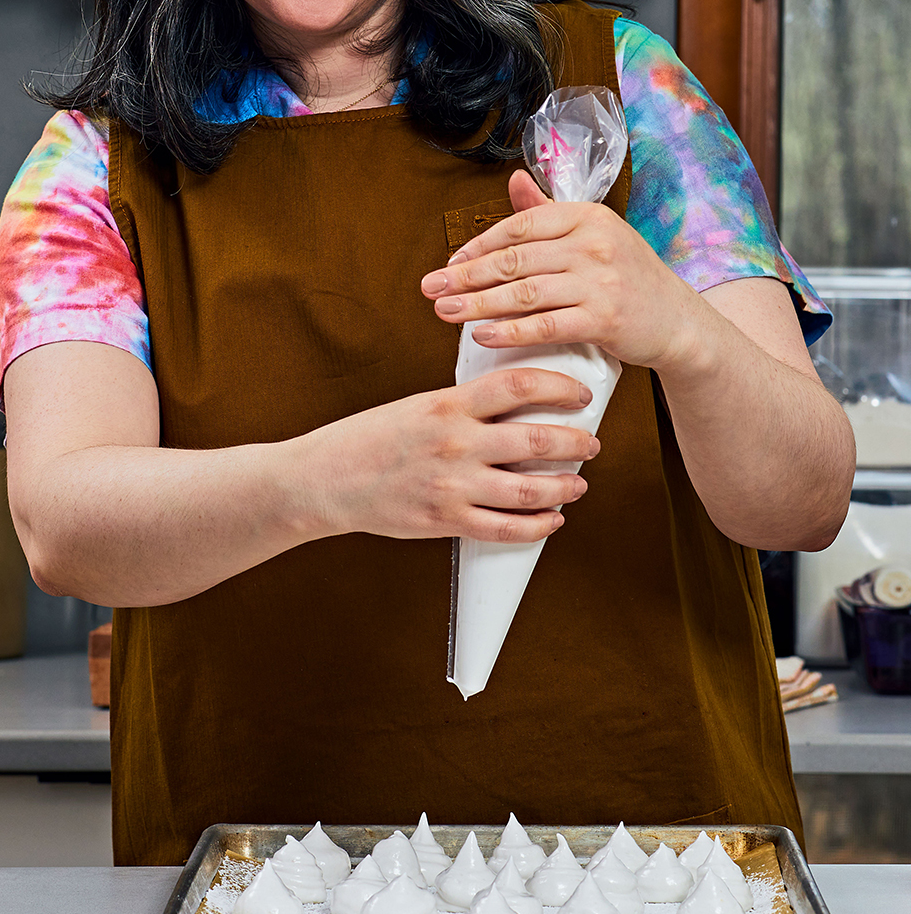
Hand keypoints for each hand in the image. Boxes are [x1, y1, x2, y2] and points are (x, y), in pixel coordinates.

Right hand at [284, 367, 599, 545]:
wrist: (323, 479)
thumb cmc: (369, 439)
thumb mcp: (418, 406)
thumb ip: (463, 407)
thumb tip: (513, 405)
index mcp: (448, 405)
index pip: (519, 385)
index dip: (560, 388)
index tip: (580, 394)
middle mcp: (455, 443)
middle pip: (537, 440)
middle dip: (575, 443)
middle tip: (590, 444)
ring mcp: (452, 485)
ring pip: (530, 490)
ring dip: (564, 487)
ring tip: (577, 483)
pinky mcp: (445, 521)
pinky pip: (506, 529)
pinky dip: (538, 526)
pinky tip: (551, 519)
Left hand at [420, 170, 706, 372]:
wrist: (679, 322)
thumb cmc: (629, 278)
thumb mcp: (594, 236)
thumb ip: (549, 213)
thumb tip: (514, 179)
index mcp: (586, 216)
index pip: (520, 226)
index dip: (479, 246)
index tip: (450, 264)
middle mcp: (593, 243)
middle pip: (515, 259)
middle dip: (466, 276)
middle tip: (430, 289)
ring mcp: (600, 281)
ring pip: (524, 292)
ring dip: (478, 304)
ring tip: (444, 312)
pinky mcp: (604, 319)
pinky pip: (545, 325)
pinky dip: (509, 331)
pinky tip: (481, 335)